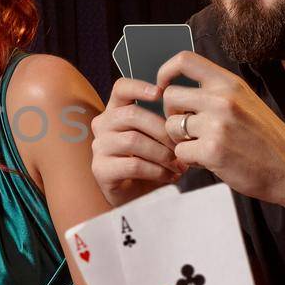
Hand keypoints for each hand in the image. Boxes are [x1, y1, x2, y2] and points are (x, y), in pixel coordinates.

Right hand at [90, 77, 188, 205]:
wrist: (139, 197)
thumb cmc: (151, 163)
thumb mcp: (159, 139)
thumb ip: (165, 124)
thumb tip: (185, 119)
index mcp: (117, 112)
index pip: (121, 88)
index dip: (139, 87)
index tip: (160, 94)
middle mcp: (103, 125)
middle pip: (131, 115)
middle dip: (162, 131)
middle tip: (181, 146)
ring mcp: (99, 147)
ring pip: (133, 140)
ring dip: (162, 154)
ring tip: (178, 165)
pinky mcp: (101, 169)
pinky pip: (133, 165)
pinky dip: (156, 171)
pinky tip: (168, 176)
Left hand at [158, 51, 284, 204]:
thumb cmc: (267, 140)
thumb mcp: (246, 102)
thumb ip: (217, 92)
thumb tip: (179, 89)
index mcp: (230, 83)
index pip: (185, 60)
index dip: (165, 72)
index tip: (162, 87)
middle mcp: (222, 99)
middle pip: (170, 96)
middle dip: (171, 114)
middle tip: (186, 130)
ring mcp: (217, 124)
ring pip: (171, 126)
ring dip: (180, 140)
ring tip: (202, 147)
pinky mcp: (212, 150)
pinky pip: (180, 151)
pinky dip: (189, 159)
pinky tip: (208, 161)